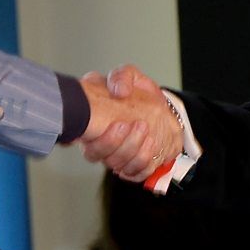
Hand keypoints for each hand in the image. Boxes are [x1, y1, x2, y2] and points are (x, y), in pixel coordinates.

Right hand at [78, 66, 180, 181]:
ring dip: (137, 152)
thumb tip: (119, 90)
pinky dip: (145, 163)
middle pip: (105, 157)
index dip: (105, 140)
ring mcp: (118, 157)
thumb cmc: (137, 92)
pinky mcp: (134, 165)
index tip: (121, 124)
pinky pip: (137, 173)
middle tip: (140, 125)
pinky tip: (153, 147)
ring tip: (149, 134)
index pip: (90, 145)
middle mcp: (102, 146)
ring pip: (122, 166)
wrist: (158, 105)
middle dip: (124, 144)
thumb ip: (121, 77)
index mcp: (93, 127)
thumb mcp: (128, 76)